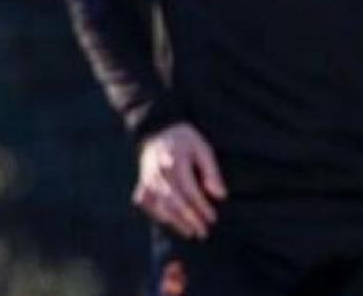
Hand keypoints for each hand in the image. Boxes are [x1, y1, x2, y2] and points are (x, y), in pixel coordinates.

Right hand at [132, 122, 227, 239]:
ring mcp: (147, 179)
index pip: (190, 191)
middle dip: (189, 219)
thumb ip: (211, 172)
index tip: (212, 218)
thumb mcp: (203, 148)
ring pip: (160, 206)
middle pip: (174, 202)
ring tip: (190, 232)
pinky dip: (157, 214)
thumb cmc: (185, 140)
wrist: (158, 130)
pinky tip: (169, 222)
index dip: (201, 207)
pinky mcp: (141, 183)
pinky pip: (146, 203)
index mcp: (176, 162)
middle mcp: (159, 173)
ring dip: (175, 222)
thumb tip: (220, 196)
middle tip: (202, 232)